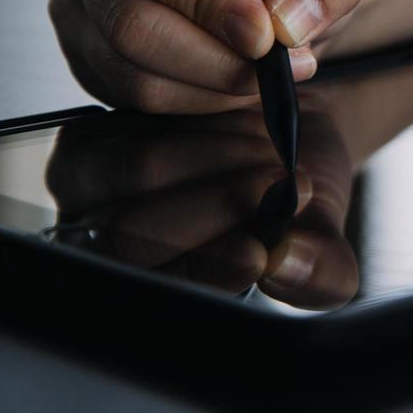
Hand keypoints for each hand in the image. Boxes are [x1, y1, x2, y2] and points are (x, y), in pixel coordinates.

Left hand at [46, 96, 360, 308]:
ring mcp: (86, 197)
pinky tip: (242, 120)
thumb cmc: (296, 191)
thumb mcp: (326, 237)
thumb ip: (322, 271)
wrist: (288, 127)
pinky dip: (199, 121)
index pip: (165, 289)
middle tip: (287, 180)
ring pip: (137, 170)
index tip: (259, 250)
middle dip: (221, 203)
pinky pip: (134, 126)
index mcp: (162, 291)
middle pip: (133, 232)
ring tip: (274, 151)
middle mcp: (107, 252)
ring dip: (220, 155)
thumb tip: (286, 264)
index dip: (209, 269)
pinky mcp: (86, 140)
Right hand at [50, 0, 367, 112]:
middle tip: (285, 64)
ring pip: (128, 70)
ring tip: (273, 72)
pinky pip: (130, 97)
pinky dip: (196, 102)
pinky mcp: (85, 51)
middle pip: (127, 20)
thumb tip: (286, 20)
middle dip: (216, 59)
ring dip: (213, 86)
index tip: (264, 34)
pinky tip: (238, 81)